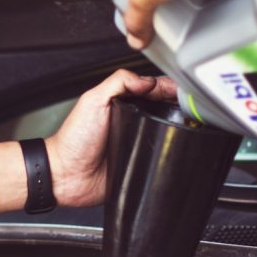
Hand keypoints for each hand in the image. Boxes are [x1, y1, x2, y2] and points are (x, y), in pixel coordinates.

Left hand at [0, 71, 175, 212]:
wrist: (67, 175)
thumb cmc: (73, 140)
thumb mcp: (93, 101)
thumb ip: (118, 83)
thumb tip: (147, 80)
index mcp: (122, 104)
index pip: (152, 90)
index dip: (168, 87)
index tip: (182, 89)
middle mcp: (132, 122)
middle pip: (164, 109)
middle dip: (179, 106)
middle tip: (190, 106)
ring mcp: (138, 142)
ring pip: (166, 132)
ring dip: (178, 129)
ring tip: (189, 124)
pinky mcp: (141, 163)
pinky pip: (160, 158)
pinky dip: (169, 154)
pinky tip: (177, 148)